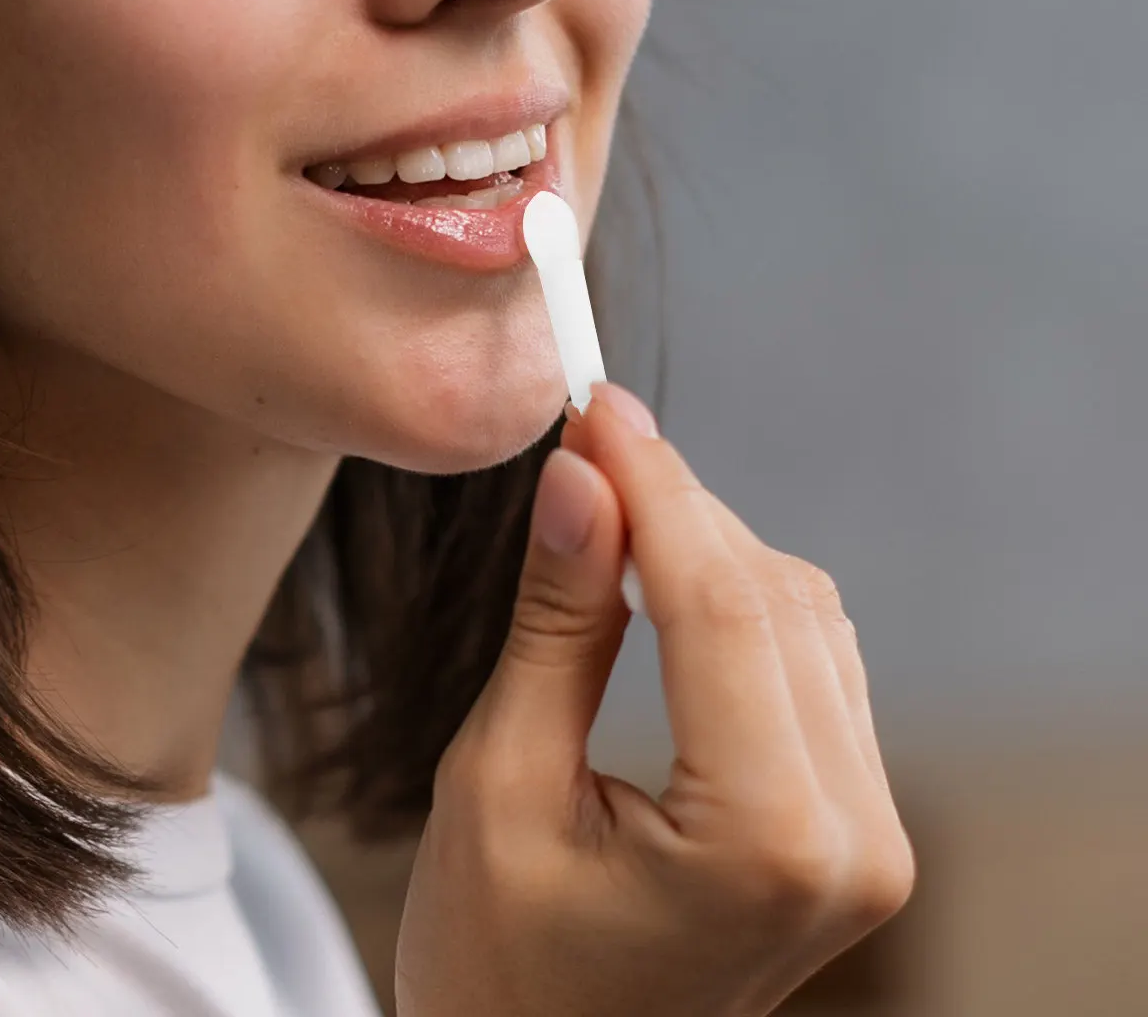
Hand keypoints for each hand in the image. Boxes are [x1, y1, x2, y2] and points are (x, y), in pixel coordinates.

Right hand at [395, 383, 915, 1016]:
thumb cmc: (496, 965)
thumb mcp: (498, 783)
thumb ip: (557, 623)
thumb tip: (579, 477)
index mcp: (765, 843)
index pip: (721, 602)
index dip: (653, 482)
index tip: (591, 403)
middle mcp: (852, 840)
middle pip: (772, 595)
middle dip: (676, 501)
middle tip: (584, 436)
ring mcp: (867, 840)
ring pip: (803, 616)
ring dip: (708, 543)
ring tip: (606, 500)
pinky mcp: (853, 831)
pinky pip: (811, 664)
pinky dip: (737, 599)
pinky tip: (661, 571)